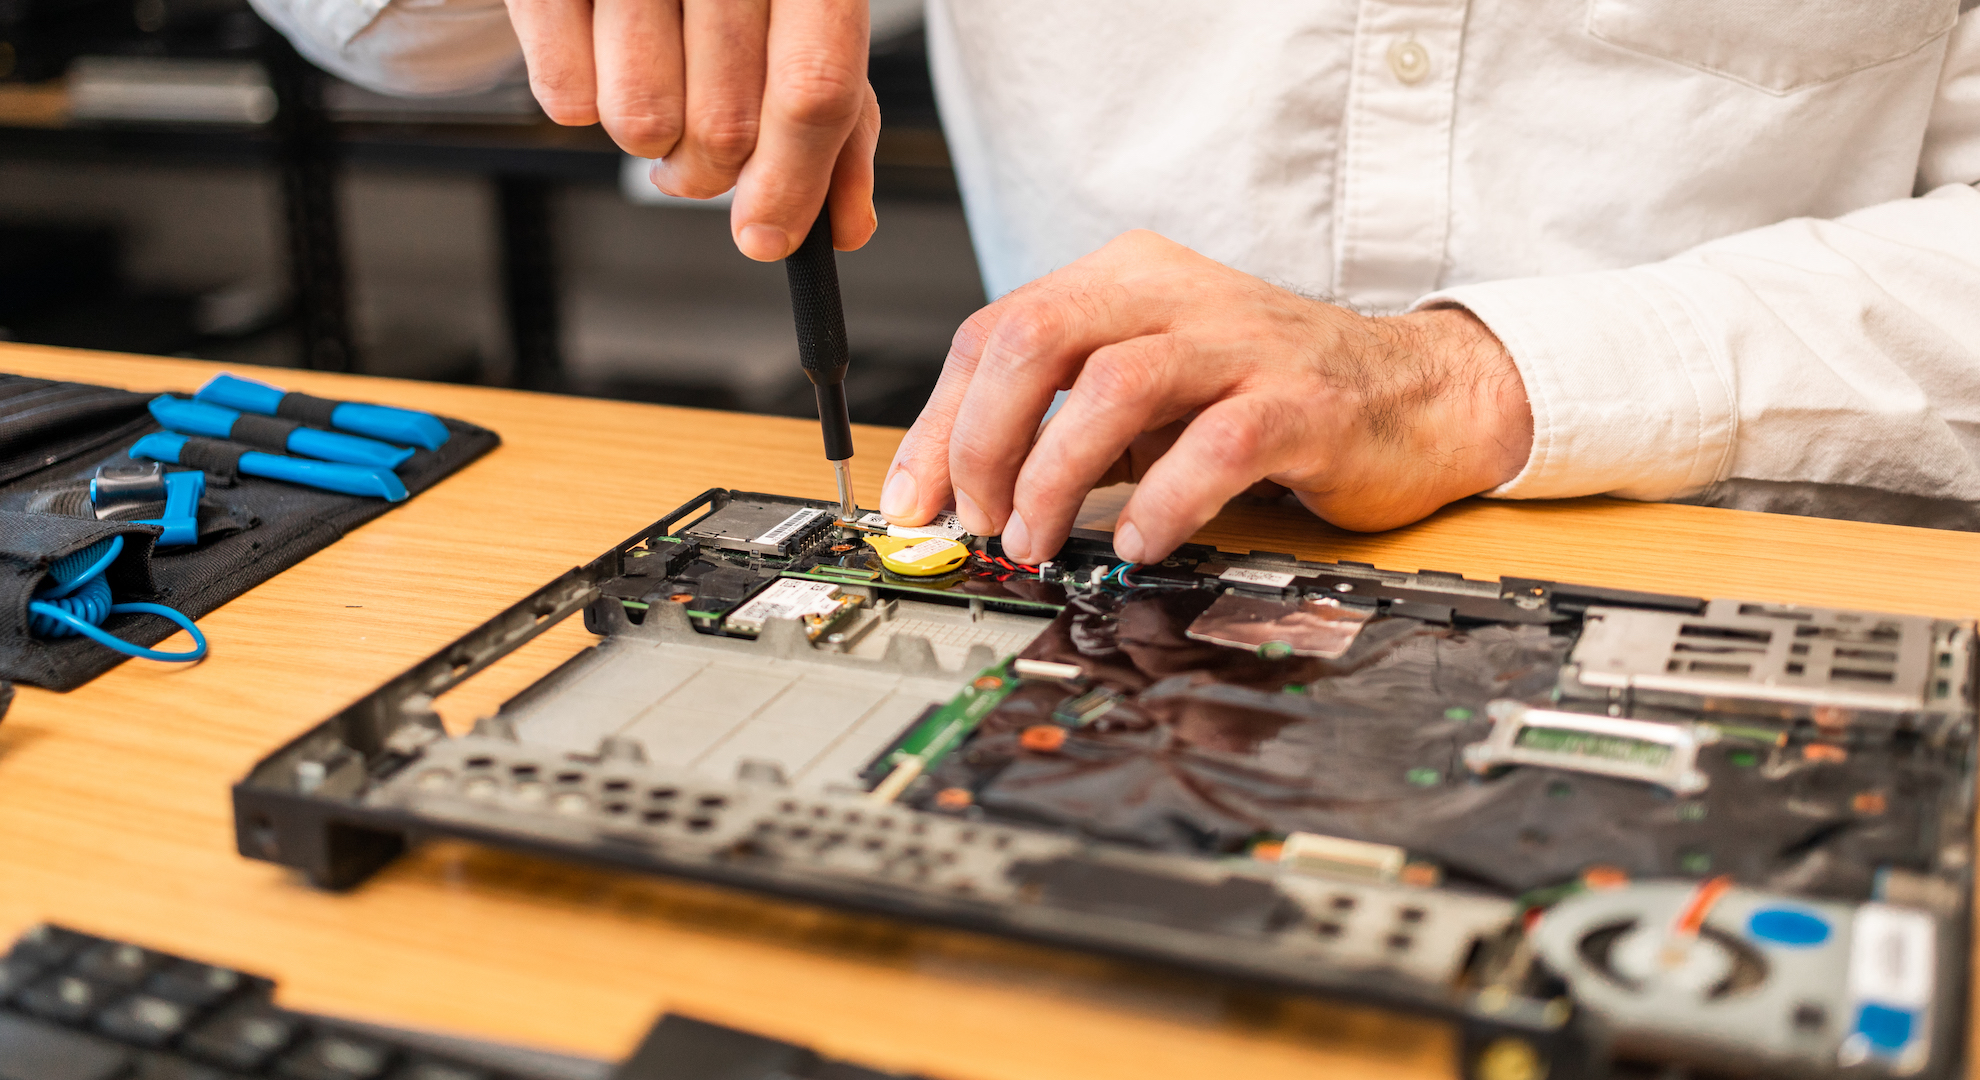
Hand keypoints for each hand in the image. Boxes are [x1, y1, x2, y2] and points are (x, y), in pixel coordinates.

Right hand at [505, 0, 880, 258]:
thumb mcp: (802, 24)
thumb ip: (838, 121)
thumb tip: (843, 224)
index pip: (815, 89)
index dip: (793, 182)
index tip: (770, 235)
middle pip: (725, 126)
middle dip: (711, 172)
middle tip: (701, 156)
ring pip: (642, 123)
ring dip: (650, 139)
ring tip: (655, 87)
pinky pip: (567, 97)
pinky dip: (585, 100)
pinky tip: (604, 55)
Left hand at [880, 231, 1533, 563]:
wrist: (1414, 394)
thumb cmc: (1266, 398)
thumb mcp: (1147, 399)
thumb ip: (1061, 430)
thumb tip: (963, 499)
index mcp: (1124, 281)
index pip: (997, 328)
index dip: (940, 422)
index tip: (915, 500)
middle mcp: (1175, 295)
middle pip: (1037, 337)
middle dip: (983, 440)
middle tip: (977, 521)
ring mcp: (1241, 344)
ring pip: (1112, 385)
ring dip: (1054, 476)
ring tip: (1039, 542)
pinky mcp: (1303, 403)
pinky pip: (1214, 447)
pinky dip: (1162, 500)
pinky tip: (1139, 541)